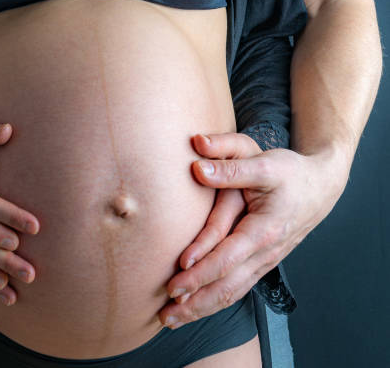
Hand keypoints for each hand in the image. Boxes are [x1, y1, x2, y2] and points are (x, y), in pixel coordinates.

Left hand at [159, 132, 346, 328]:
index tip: (172, 285)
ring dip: (201, 309)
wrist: (321, 186)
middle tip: (164, 316)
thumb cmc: (292, 173)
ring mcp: (265, 261)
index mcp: (264, 231)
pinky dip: (215, 302)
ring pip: (232, 293)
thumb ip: (230, 169)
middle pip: (226, 287)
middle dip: (194, 304)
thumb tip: (196, 167)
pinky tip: (196, 308)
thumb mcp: (265, 164)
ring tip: (172, 320)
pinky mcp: (262, 263)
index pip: (225, 260)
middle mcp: (266, 253)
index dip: (198, 275)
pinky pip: (238, 289)